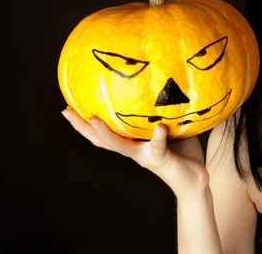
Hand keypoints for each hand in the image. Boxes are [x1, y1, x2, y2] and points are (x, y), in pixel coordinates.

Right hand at [62, 108, 208, 195]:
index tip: (68, 107)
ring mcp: (144, 156)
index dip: (84, 122)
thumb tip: (162, 82)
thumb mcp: (169, 126)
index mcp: (132, 143)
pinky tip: (158, 127)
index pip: (103, 132)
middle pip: (101, 140)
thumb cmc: (183, 150)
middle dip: (81, 127)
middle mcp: (133, 150)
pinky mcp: (160, 159)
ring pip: (120, 146)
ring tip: (94, 119)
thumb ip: (162, 111)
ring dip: (106, 134)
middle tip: (66, 111)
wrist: (196, 179)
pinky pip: (157, 146)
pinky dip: (157, 137)